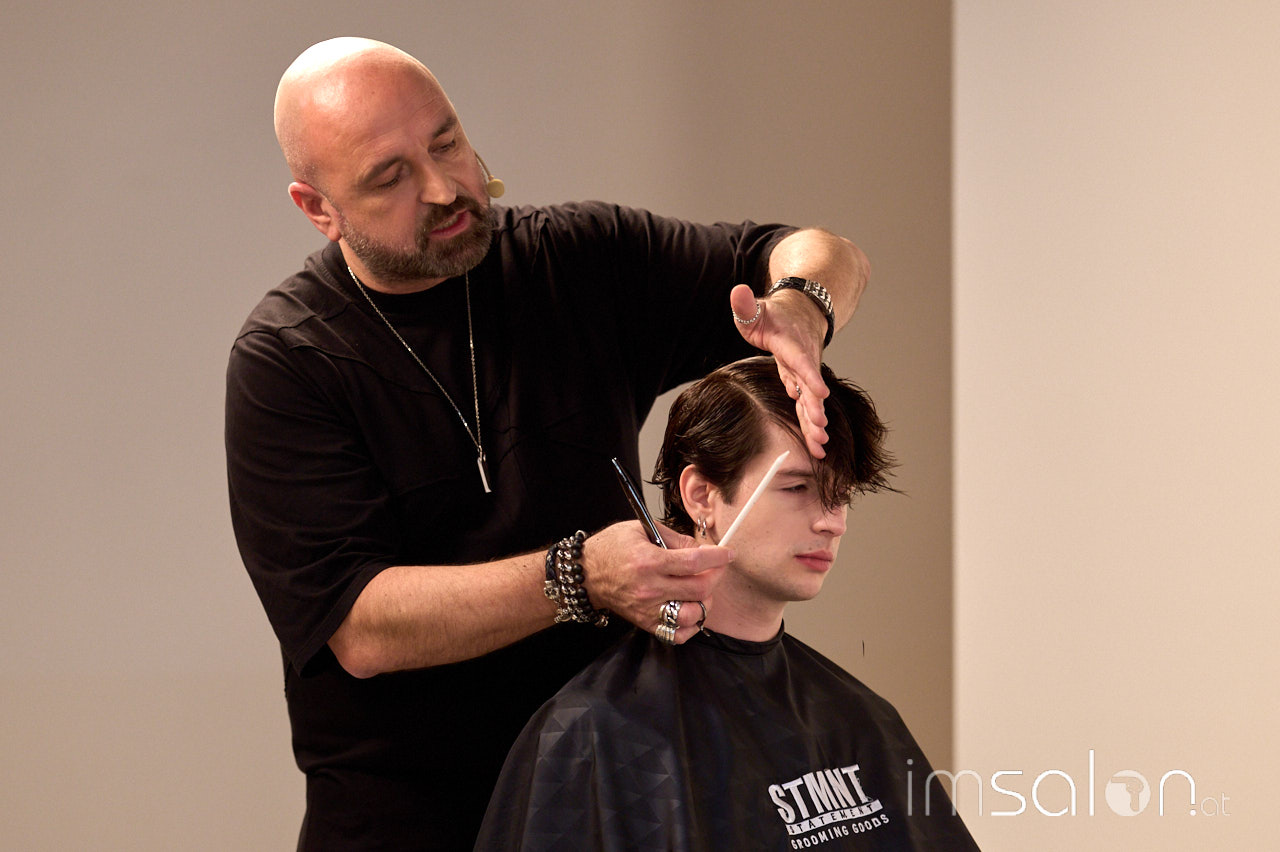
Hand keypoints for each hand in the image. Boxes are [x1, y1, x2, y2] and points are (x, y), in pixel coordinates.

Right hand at [583, 520, 730, 643]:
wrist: (585, 575)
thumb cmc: (612, 548)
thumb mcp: (641, 529)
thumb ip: (674, 538)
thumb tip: (701, 548)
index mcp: (649, 561)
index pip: (694, 562)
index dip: (717, 558)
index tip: (727, 553)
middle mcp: (650, 588)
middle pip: (699, 589)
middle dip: (716, 576)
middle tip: (716, 568)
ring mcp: (648, 609)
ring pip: (692, 614)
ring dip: (705, 601)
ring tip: (701, 589)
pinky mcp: (646, 623)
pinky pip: (678, 634)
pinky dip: (691, 624)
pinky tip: (690, 608)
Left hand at [730, 283, 830, 456]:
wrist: (800, 314)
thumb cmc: (773, 315)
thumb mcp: (756, 309)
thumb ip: (746, 304)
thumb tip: (737, 292)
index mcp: (791, 343)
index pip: (801, 359)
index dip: (810, 375)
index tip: (821, 391)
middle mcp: (802, 361)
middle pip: (810, 386)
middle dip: (815, 407)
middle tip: (820, 428)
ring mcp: (804, 374)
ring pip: (811, 400)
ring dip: (815, 422)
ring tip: (820, 444)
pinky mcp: (801, 385)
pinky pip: (807, 406)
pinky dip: (811, 425)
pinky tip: (817, 446)